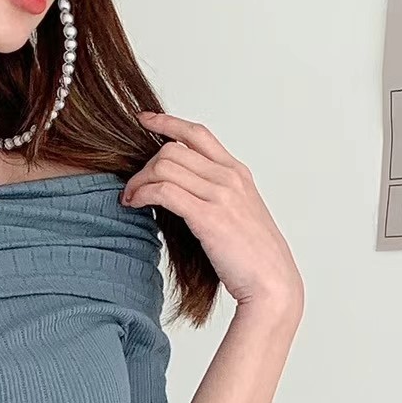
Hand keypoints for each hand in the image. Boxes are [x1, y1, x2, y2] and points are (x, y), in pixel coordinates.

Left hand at [121, 112, 303, 315]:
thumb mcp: (238, 215)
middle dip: (143, 165)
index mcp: (236, 172)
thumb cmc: (253, 257)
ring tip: (129, 198)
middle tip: (131, 187)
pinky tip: (135, 204)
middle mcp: (229, 177)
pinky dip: (143, 194)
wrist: (272, 283)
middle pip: (173, 149)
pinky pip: (165, 191)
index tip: (144, 120)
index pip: (197, 133)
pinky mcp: (208, 217)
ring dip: (139, 181)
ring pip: (165, 166)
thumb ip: (214, 197)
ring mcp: (220, 195)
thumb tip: (182, 194)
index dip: (167, 122)